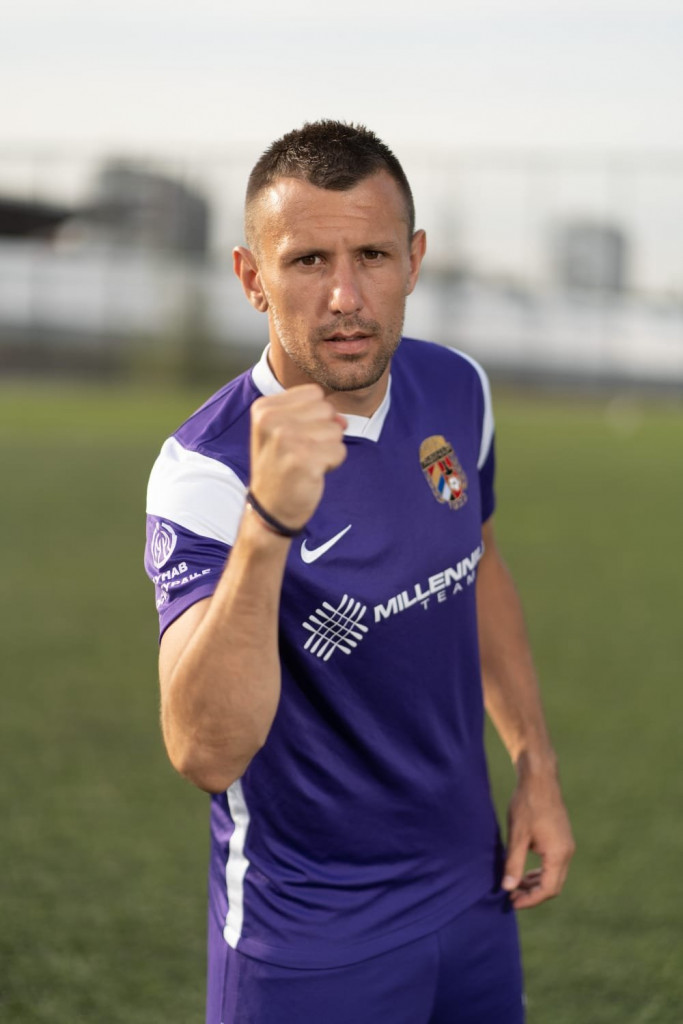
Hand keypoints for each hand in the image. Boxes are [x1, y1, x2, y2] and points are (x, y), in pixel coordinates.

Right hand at [249, 384, 346, 531]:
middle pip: (327, 409)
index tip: (296, 437)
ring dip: (328, 449)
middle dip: (323, 432)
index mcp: (263, 408)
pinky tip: (312, 473)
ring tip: (306, 462)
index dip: (314, 416)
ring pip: (336, 430)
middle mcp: (271, 420)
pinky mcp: (304, 460)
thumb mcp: (285, 431)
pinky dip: (332, 464)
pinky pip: (340, 451)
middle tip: (302, 452)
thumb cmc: (281, 466)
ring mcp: (286, 439)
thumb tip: (342, 420)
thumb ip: (313, 415)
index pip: (314, 393)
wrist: (271, 508)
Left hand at [501, 758, 574, 909]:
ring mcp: (566, 844)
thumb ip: (513, 863)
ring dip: (536, 882)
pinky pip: (553, 863)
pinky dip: (540, 871)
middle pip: (553, 885)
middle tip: (511, 897)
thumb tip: (508, 888)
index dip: (530, 900)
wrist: (539, 777)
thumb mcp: (517, 835)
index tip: (512, 902)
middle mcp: (567, 851)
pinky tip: (523, 868)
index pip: (548, 889)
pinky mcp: (562, 837)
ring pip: (554, 874)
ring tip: (515, 885)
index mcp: (558, 853)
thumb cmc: (527, 803)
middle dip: (533, 894)